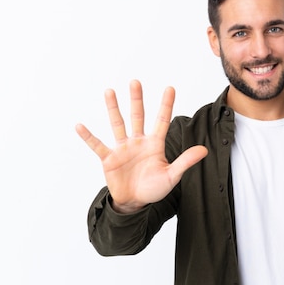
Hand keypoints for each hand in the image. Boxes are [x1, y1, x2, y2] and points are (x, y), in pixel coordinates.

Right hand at [76, 81, 207, 211]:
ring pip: (118, 124)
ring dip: (113, 108)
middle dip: (137, 99)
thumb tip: (204, 150)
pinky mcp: (109, 159)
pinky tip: (80, 125)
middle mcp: (138, 142)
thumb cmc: (154, 188)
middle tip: (135, 82)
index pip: (162, 120)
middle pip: (137, 116)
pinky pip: (98, 145)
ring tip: (109, 91)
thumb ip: (185, 161)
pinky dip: (88, 137)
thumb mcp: (172, 176)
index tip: (170, 88)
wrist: (135, 202)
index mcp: (154, 144)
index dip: (166, 105)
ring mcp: (122, 148)